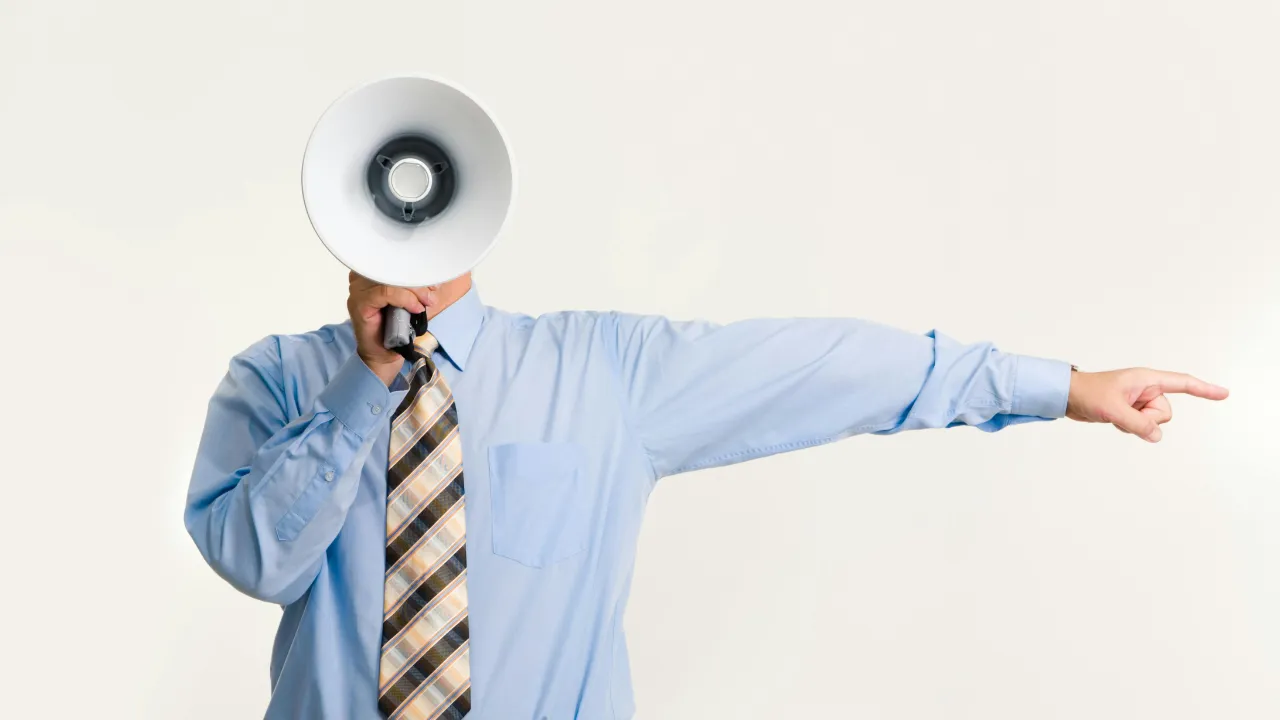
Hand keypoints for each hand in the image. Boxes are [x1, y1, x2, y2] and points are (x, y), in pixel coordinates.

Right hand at [347, 272, 428, 385]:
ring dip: (414, 290)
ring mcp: (358, 292)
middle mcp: (361, 280)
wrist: (383, 355)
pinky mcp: (359, 305)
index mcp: (371, 275)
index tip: (433, 280)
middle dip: (417, 279)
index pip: (393, 261)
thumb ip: (413, 287)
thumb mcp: (408, 302)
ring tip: (427, 301)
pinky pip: (384, 292)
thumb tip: (433, 278)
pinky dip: (404, 299)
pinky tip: (416, 308)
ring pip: (389, 278)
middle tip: (432, 292)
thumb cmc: (394, 329)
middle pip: (391, 267)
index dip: (415, 268)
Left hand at [1065, 368, 1227, 442]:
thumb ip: (1138, 424)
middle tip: (1123, 411)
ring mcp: (1139, 400)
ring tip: (1115, 414)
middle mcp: (1146, 388)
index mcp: (1147, 379)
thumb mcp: (1114, 410)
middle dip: (1148, 419)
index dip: (1204, 390)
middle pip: (1165, 413)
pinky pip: (1142, 426)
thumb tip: (1157, 436)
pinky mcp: (1131, 410)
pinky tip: (1113, 419)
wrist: (1068, 396)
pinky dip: (1130, 427)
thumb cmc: (1088, 394)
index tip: (1224, 394)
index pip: (1182, 383)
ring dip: (1136, 424)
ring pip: (1154, 422)